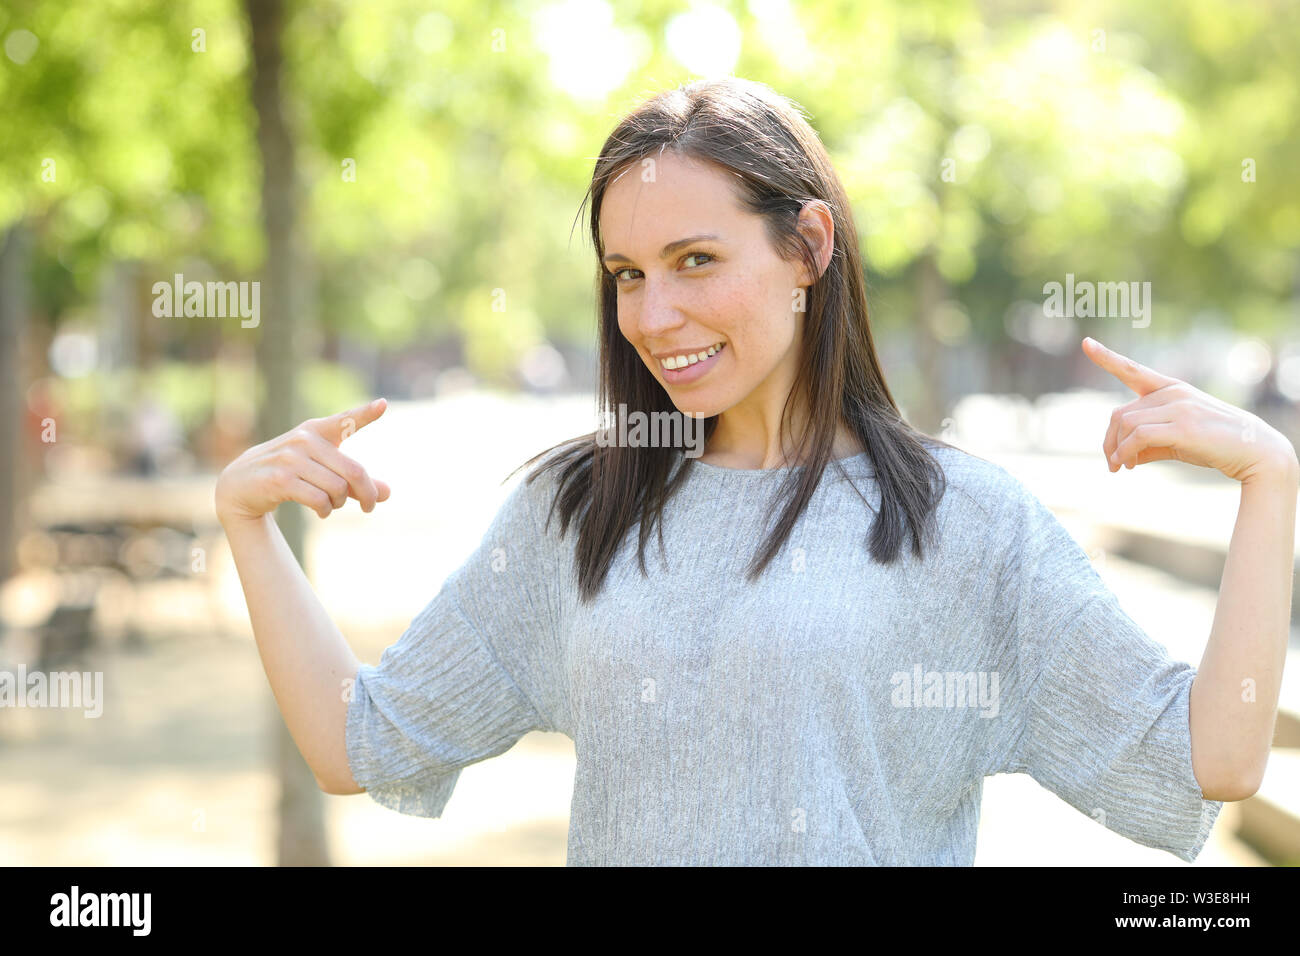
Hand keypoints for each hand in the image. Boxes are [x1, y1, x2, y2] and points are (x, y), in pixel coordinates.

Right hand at [215, 398, 391, 523]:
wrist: (241, 485)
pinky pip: (319, 500)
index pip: (345, 420)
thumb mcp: (322, 471)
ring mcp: (290, 458)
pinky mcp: (280, 479)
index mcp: (316, 430)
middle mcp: (304, 440)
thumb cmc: (290, 473)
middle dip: (367, 493)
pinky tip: (321, 511)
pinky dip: (325, 510)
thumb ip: (354, 480)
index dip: (365, 414)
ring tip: (331, 504)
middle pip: (354, 471)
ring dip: (339, 503)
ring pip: (337, 488)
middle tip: (370, 506)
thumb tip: (389, 493)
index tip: (383, 405)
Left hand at [1083, 337, 1298, 483]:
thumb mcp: (1178, 440)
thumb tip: (1122, 457)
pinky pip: (1137, 437)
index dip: (1108, 358)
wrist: (1256, 451)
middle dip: (1110, 440)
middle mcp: (1173, 393)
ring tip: (1121, 468)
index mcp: (1172, 389)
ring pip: (1126, 424)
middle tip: (1112, 464)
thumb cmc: (1216, 445)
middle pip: (1120, 413)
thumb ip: (1149, 443)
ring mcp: (1178, 407)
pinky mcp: (1183, 426)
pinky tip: (1127, 466)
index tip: (1087, 343)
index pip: (1134, 370)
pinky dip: (1126, 453)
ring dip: (1117, 450)